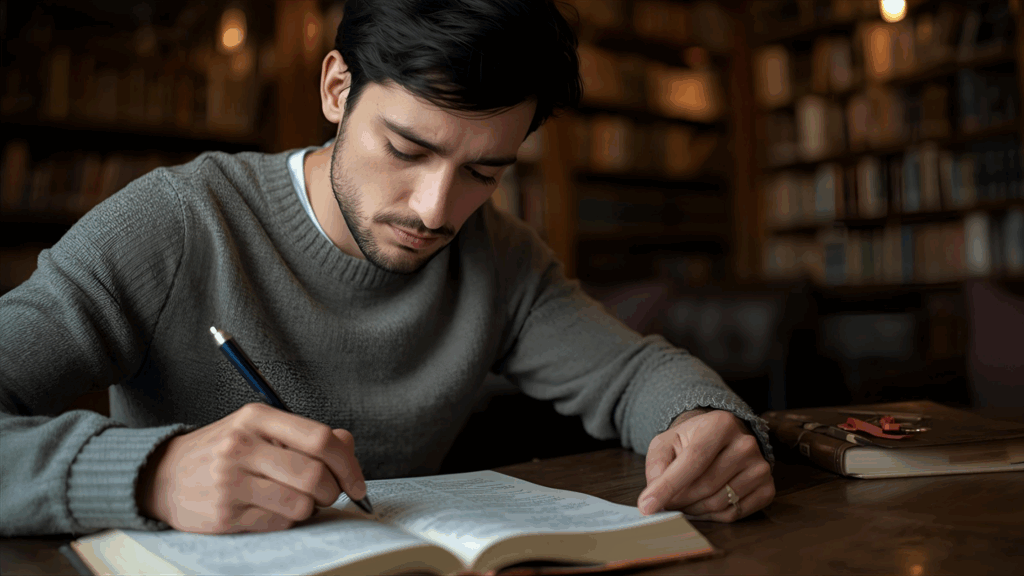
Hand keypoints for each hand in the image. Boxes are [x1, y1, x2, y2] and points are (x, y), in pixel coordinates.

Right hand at [137, 403, 366, 533]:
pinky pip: (277, 523)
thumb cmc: (224, 452)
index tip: (357, 483)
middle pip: (314, 475)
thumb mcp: (261, 430)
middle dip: (333, 492)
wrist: (163, 476)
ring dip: (310, 509)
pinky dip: (286, 521)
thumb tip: (347, 446)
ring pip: (300, 504)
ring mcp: (230, 480)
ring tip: (297, 502)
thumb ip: (306, 435)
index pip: (320, 439)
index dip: (348, 464)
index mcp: (257, 417)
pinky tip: (272, 510)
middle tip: (329, 495)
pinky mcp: (224, 513)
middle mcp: (242, 445)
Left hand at [638, 409, 773, 521]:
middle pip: (704, 485)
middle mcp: (746, 444)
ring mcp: (760, 467)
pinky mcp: (767, 488)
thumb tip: (653, 496)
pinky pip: (734, 513)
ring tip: (683, 501)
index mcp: (721, 424)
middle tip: (663, 502)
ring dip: (693, 509)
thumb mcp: (666, 442)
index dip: (668, 486)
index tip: (647, 505)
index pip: (693, 460)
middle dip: (678, 500)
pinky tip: (701, 505)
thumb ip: (657, 465)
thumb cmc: (689, 441)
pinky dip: (712, 516)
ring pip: (718, 503)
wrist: (720, 438)